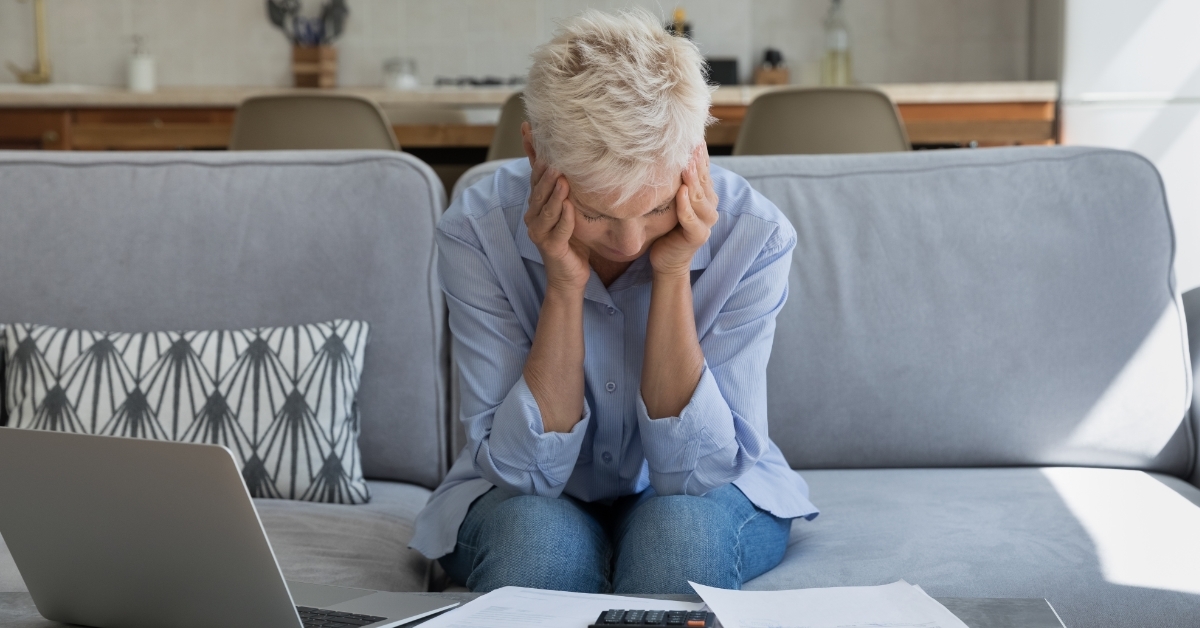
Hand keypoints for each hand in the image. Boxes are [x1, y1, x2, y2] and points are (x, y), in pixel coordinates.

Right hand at [524, 161, 590, 293]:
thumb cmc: (570, 240)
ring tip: (563, 180)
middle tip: (557, 161)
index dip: (539, 164)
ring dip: (554, 195)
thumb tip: (567, 164)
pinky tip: (570, 207)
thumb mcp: (567, 210)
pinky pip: (559, 230)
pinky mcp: (551, 248)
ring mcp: (540, 234)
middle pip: (538, 193)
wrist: (570, 275)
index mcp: (536, 207)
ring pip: (546, 211)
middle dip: (547, 177)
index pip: (535, 181)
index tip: (547, 148)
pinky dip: (564, 218)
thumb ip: (564, 190)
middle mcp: (533, 219)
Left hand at [650, 145, 718, 275]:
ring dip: (693, 181)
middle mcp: (709, 205)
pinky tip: (681, 193)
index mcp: (705, 194)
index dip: (699, 153)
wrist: (666, 258)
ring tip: (686, 164)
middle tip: (689, 143)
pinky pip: (691, 218)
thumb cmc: (665, 226)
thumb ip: (673, 179)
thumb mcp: (670, 198)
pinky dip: (686, 206)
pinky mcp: (698, 236)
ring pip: (700, 197)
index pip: (703, 169)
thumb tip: (663, 149)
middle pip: (702, 180)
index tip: (691, 134)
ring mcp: (706, 221)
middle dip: (696, 162)